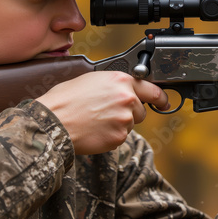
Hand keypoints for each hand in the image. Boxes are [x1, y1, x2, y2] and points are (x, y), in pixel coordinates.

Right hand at [36, 71, 168, 154]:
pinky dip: (110, 137)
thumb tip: (124, 90)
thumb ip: (114, 85)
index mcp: (120, 81)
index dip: (160, 98)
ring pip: (130, 125)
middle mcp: (127, 98)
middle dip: (128, 114)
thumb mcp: (91, 80)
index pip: (152, 89)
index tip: (164, 102)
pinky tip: (94, 130)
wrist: (53, 122)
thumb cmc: (65, 100)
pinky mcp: (119, 137)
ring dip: (118, 125)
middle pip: (140, 111)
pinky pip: (120, 138)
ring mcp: (124, 119)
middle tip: (106, 114)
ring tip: (95, 120)